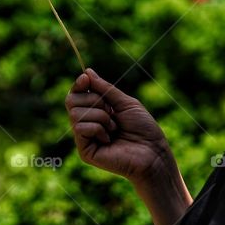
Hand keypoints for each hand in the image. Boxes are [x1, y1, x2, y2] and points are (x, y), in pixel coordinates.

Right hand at [65, 68, 176, 183]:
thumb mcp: (125, 102)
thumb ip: (105, 88)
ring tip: (114, 128)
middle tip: (111, 112)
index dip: (78, 85)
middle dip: (94, 100)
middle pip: (71, 101)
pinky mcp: (85, 151)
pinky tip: (110, 139)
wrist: (153, 152)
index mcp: (96, 111)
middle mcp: (87, 123)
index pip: (76, 94)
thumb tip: (86, 72)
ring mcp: (85, 138)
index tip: (85, 79)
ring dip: (100, 116)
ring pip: (75, 113)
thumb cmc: (143, 129)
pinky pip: (80, 127)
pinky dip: (98, 128)